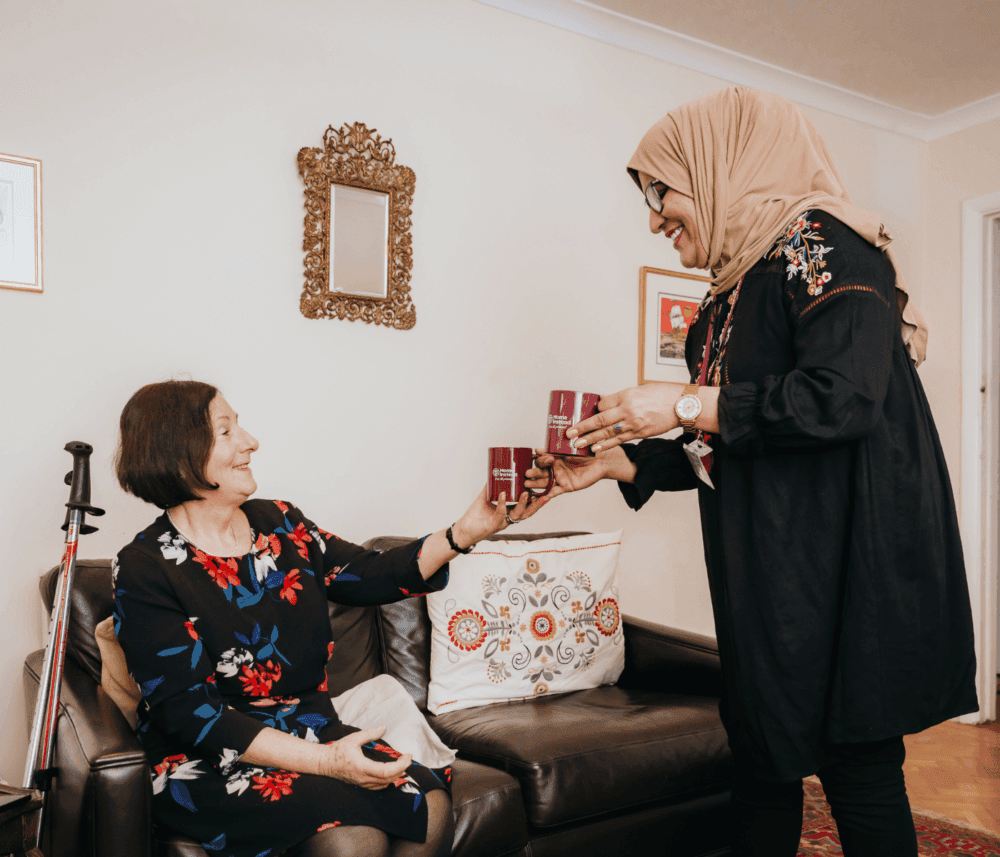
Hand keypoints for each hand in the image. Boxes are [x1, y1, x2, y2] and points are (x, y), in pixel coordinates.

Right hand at [318, 726, 410, 789]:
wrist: (324, 763)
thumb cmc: (338, 750)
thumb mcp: (354, 738)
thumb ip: (370, 733)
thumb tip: (384, 728)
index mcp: (363, 767)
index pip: (387, 771)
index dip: (401, 765)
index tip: (408, 756)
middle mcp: (364, 778)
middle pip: (389, 779)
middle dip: (402, 769)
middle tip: (408, 758)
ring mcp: (362, 783)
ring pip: (384, 784)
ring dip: (396, 775)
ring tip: (402, 764)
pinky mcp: (361, 784)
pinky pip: (378, 786)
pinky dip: (388, 780)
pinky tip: (391, 772)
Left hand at [451, 484, 548, 546]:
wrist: (463, 529)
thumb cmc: (474, 517)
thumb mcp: (484, 499)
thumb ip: (490, 488)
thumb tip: (494, 474)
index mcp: (508, 513)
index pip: (526, 507)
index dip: (536, 500)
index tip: (544, 491)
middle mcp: (507, 519)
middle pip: (527, 513)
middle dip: (537, 504)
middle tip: (545, 495)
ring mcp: (502, 523)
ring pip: (517, 515)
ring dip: (523, 504)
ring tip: (526, 493)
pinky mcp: (493, 525)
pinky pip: (500, 514)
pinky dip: (502, 504)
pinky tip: (503, 495)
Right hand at [527, 446, 634, 496]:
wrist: (601, 461)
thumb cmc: (589, 451)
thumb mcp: (576, 445)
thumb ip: (568, 441)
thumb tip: (564, 432)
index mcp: (555, 457)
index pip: (543, 457)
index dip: (540, 456)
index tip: (538, 452)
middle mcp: (555, 467)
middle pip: (541, 471)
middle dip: (534, 471)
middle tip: (527, 472)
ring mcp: (560, 477)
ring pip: (545, 481)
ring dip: (535, 483)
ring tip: (527, 484)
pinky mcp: (566, 486)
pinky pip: (555, 491)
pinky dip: (547, 495)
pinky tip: (541, 497)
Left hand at [566, 383, 682, 452]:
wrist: (682, 405)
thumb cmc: (662, 394)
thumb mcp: (639, 390)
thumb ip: (623, 397)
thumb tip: (607, 403)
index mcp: (626, 395)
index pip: (603, 404)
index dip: (593, 410)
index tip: (586, 414)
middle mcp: (628, 409)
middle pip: (600, 419)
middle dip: (583, 427)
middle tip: (569, 433)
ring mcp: (634, 423)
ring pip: (607, 432)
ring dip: (591, 439)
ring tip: (577, 444)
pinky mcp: (640, 433)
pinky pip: (619, 440)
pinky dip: (606, 445)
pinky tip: (595, 449)